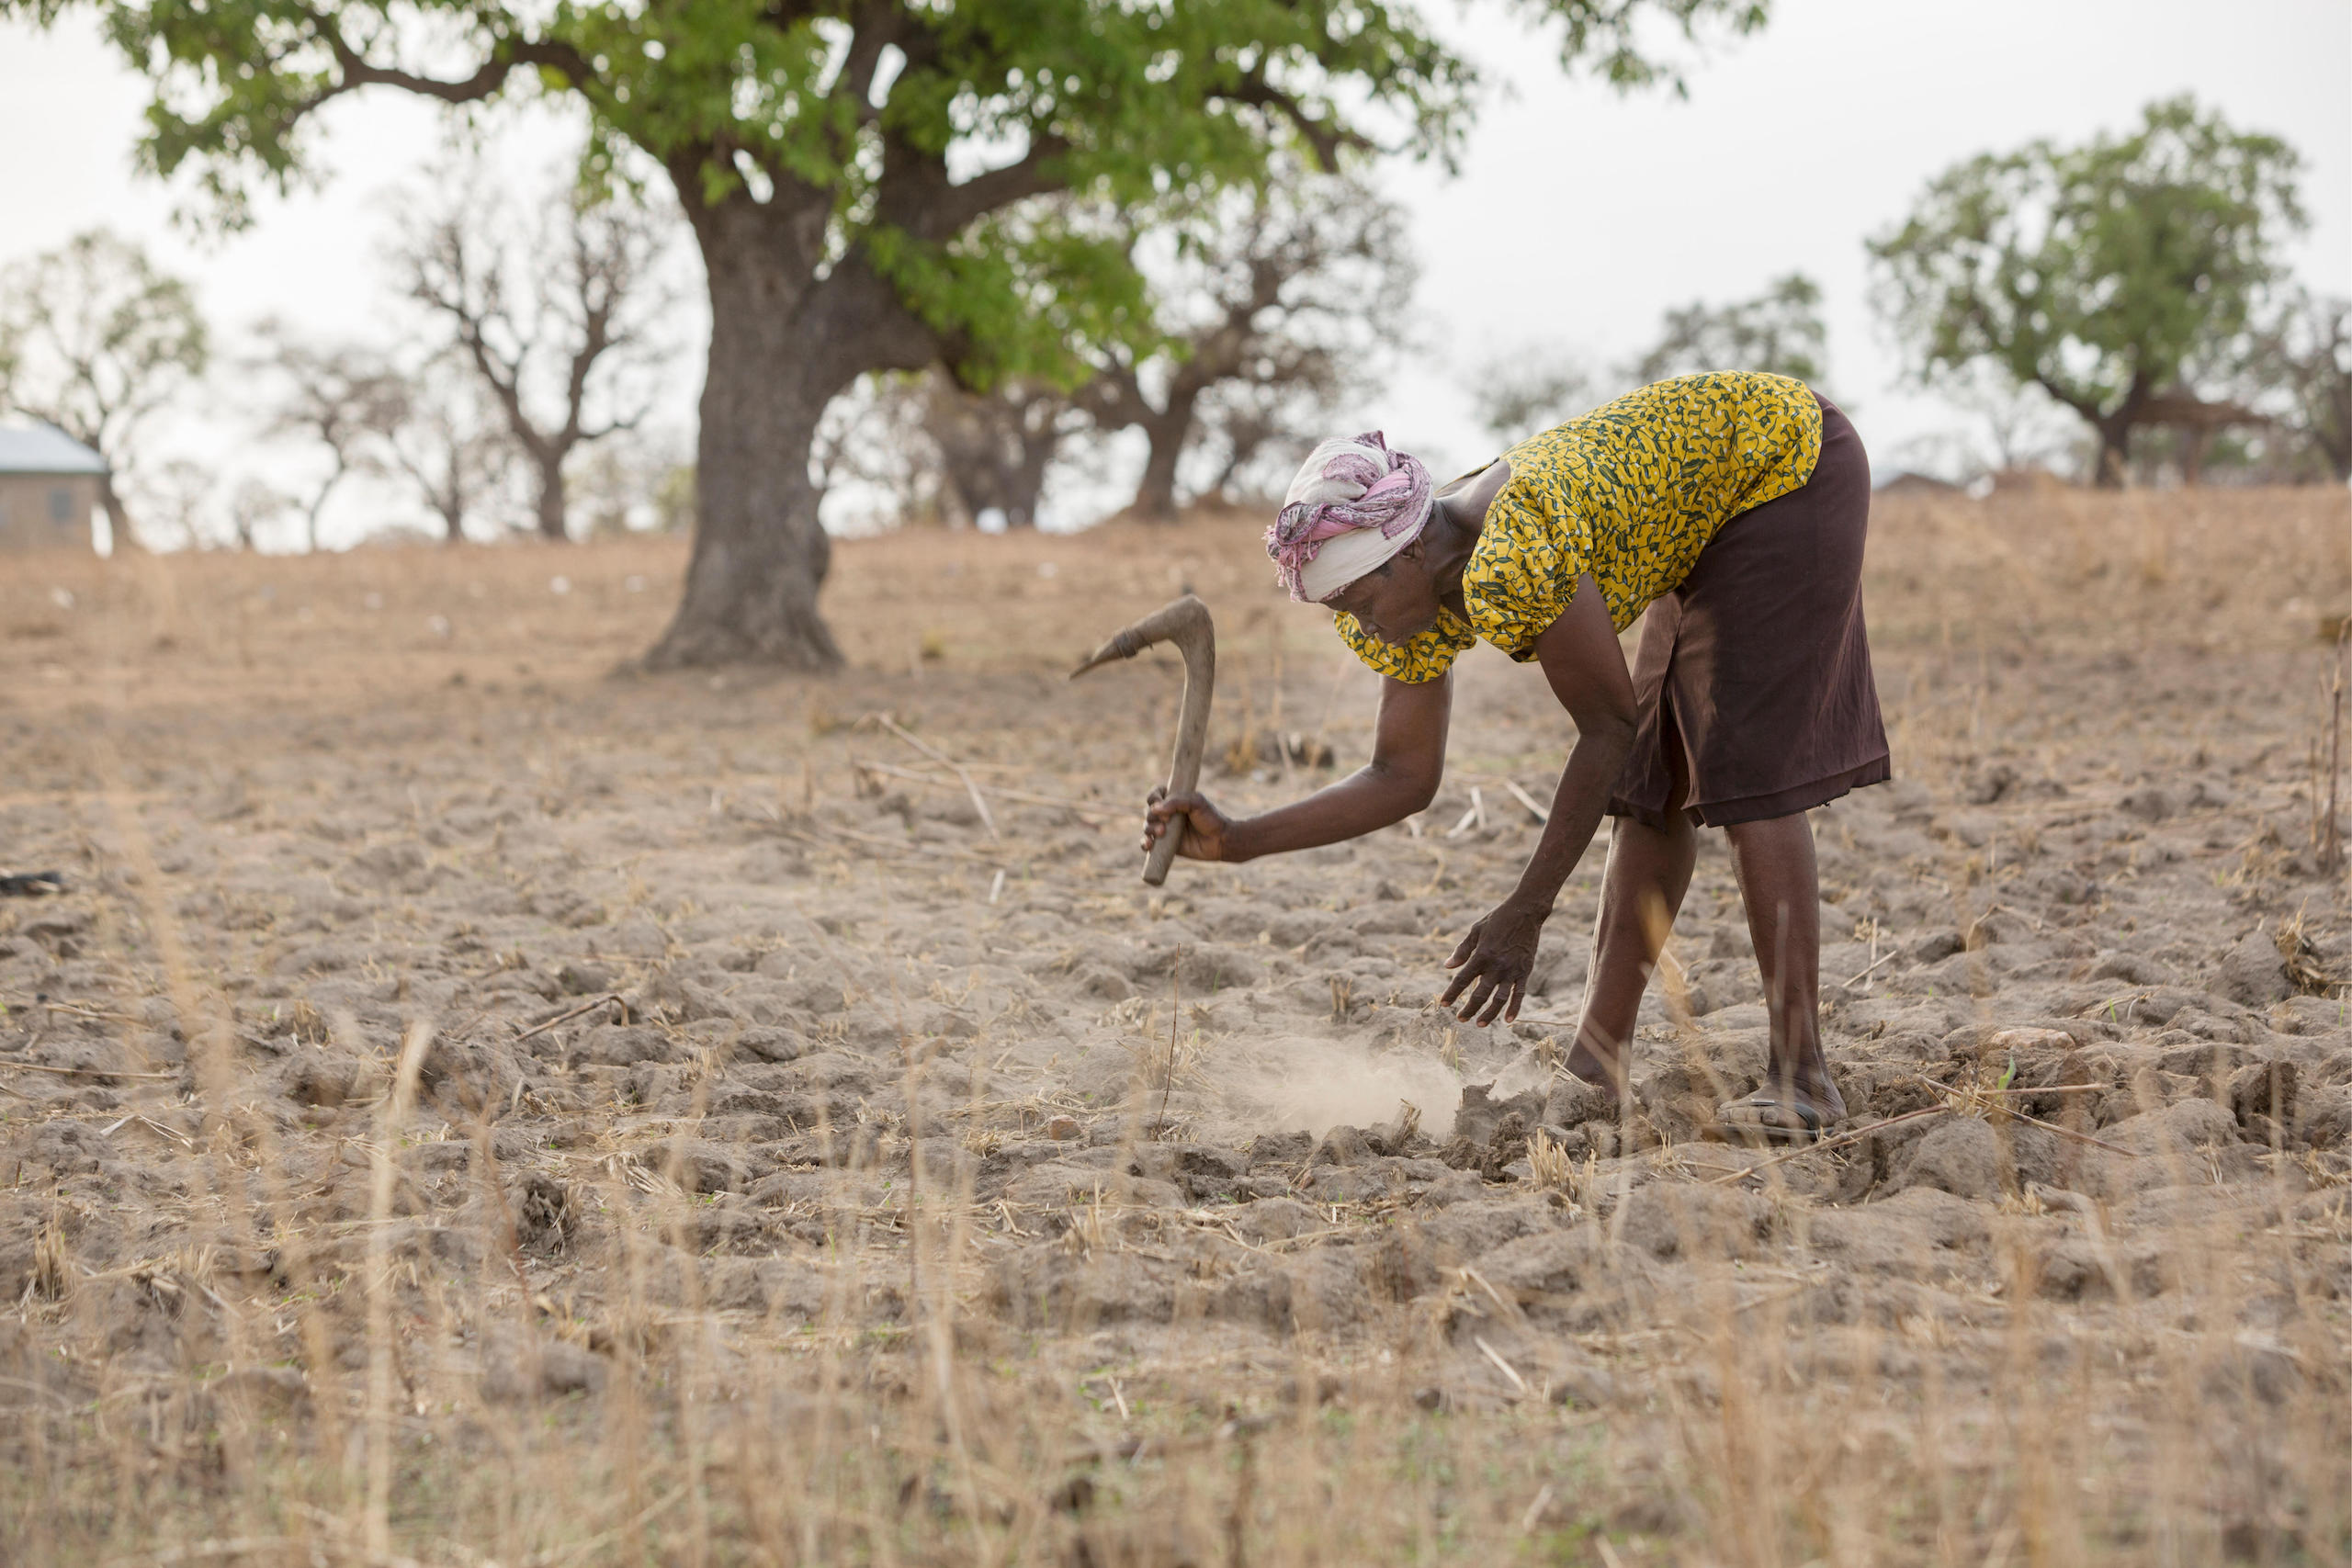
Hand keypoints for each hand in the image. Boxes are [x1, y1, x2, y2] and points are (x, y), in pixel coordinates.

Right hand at [1143, 788, 1236, 861]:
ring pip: (1147, 827)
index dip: (1153, 798)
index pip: (1154, 795)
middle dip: (1153, 816)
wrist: (1220, 840)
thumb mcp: (1196, 802)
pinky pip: (1148, 844)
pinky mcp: (1165, 845)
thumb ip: (1176, 802)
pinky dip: (1144, 843)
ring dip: (1149, 829)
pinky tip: (1149, 845)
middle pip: (1148, 812)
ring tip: (1162, 832)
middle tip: (1166, 821)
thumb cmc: (1210, 818)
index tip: (1160, 803)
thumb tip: (1155, 809)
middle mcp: (1167, 814)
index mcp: (1173, 800)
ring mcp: (1164, 830)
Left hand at [1441, 900, 1546, 1024]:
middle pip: (1480, 994)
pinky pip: (1519, 994)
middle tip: (1460, 1019)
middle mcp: (1496, 966)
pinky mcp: (1525, 971)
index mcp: (1481, 955)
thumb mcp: (1475, 930)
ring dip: (1489, 1013)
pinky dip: (1514, 1008)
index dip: (1451, 993)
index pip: (1462, 980)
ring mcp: (1512, 970)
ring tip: (1480, 1024)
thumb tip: (1447, 966)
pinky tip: (1508, 1020)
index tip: (1444, 1004)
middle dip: (1469, 1009)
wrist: (1525, 912)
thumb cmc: (1497, 919)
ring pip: (1499, 999)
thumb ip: (1462, 950)